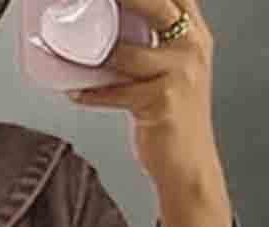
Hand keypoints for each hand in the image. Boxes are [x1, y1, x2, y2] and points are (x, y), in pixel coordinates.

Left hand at [65, 0, 224, 204]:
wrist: (190, 168)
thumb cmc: (176, 119)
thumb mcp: (174, 69)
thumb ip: (156, 40)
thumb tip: (113, 22)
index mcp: (195, 35)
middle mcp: (192, 49)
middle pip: (156, 5)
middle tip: (91, 0)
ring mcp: (179, 75)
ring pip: (126, 53)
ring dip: (94, 55)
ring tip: (73, 54)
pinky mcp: (162, 103)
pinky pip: (116, 93)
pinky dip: (93, 94)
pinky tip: (77, 93)